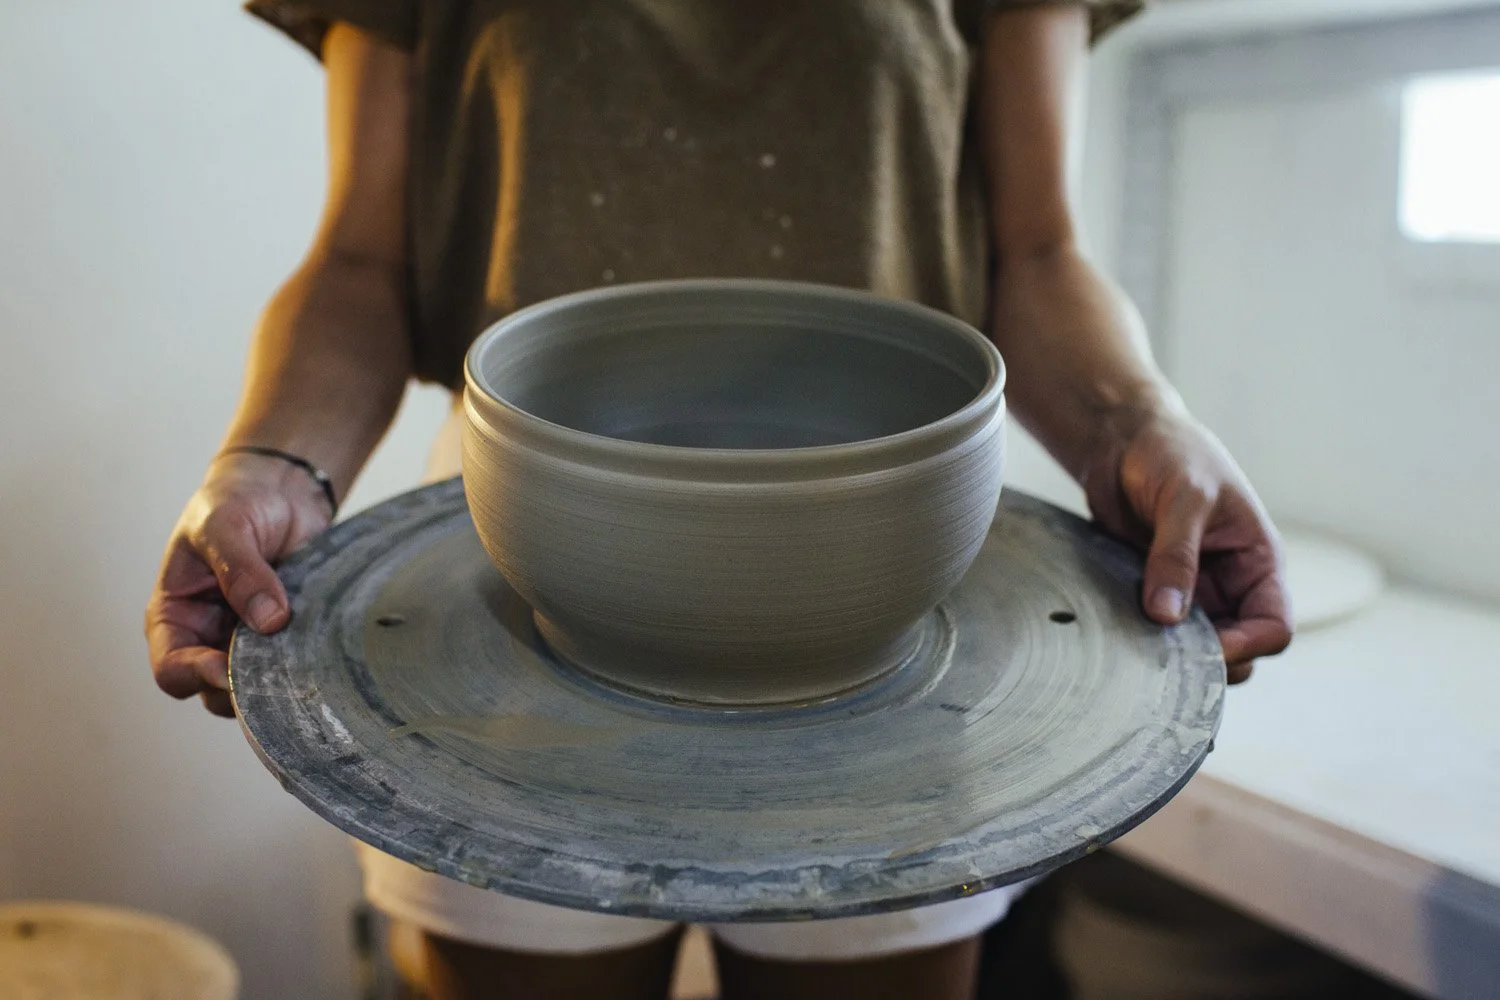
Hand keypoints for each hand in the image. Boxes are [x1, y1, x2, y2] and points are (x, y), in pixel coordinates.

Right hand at [145, 455, 333, 716]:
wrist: (281, 491)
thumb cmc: (236, 503)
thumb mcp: (225, 526)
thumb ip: (240, 571)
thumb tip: (270, 622)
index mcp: (175, 618)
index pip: (172, 670)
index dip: (196, 676)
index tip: (227, 668)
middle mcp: (207, 639)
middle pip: (215, 693)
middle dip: (243, 687)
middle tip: (277, 665)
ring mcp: (248, 643)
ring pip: (258, 687)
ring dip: (278, 678)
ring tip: (302, 651)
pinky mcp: (286, 639)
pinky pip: (294, 667)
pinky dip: (306, 664)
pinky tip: (322, 647)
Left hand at [1083, 410, 1291, 682]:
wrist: (1123, 440)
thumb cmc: (1171, 454)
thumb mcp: (1184, 498)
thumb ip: (1176, 556)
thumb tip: (1166, 616)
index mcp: (1258, 561)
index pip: (1274, 627)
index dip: (1247, 646)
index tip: (1205, 648)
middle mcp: (1231, 584)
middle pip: (1238, 650)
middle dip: (1209, 658)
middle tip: (1164, 651)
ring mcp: (1192, 592)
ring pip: (1195, 648)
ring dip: (1172, 652)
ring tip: (1138, 638)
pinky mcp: (1154, 592)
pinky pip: (1156, 632)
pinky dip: (1142, 638)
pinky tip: (1119, 630)